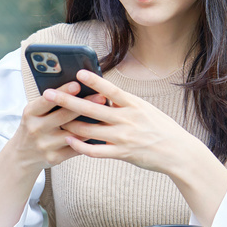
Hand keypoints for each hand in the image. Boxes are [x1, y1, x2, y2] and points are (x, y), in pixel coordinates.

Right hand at [1, 80, 107, 176]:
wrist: (22, 155)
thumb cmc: (34, 126)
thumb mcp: (34, 112)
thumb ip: (50, 103)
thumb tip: (76, 88)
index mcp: (30, 113)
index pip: (47, 100)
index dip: (62, 92)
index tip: (77, 84)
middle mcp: (36, 129)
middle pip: (63, 116)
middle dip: (84, 105)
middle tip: (101, 97)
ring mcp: (45, 145)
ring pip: (73, 133)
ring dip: (91, 124)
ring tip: (106, 115)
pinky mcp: (54, 158)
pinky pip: (76, 148)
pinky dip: (88, 141)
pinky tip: (100, 133)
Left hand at [44, 69, 202, 173]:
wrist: (178, 152)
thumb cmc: (160, 128)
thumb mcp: (145, 109)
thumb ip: (124, 103)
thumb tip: (102, 94)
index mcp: (134, 104)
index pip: (111, 89)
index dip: (94, 81)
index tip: (78, 73)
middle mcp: (128, 118)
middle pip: (91, 108)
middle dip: (67, 100)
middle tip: (48, 94)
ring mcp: (124, 137)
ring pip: (88, 130)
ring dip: (68, 124)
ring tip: (53, 119)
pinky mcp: (122, 153)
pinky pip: (95, 150)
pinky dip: (80, 146)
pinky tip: (69, 141)